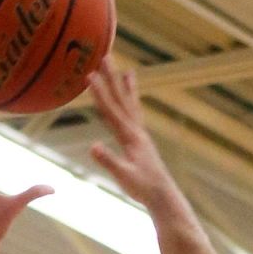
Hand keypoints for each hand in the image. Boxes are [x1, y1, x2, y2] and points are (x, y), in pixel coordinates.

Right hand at [88, 58, 175, 208]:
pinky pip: (137, 118)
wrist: (163, 197)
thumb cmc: (143, 188)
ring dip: (127, 89)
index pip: (111, 110)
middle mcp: (137, 132)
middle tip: (106, 56)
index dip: (99, 92)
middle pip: (122, 100)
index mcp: (130, 137)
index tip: (89, 74)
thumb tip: (92, 146)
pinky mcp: (143, 143)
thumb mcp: (123, 176)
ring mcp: (142, 136)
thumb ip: (109, 160)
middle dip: (112, 78)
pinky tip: (132, 104)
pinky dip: (134, 107)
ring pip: (132, 107)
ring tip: (127, 72)